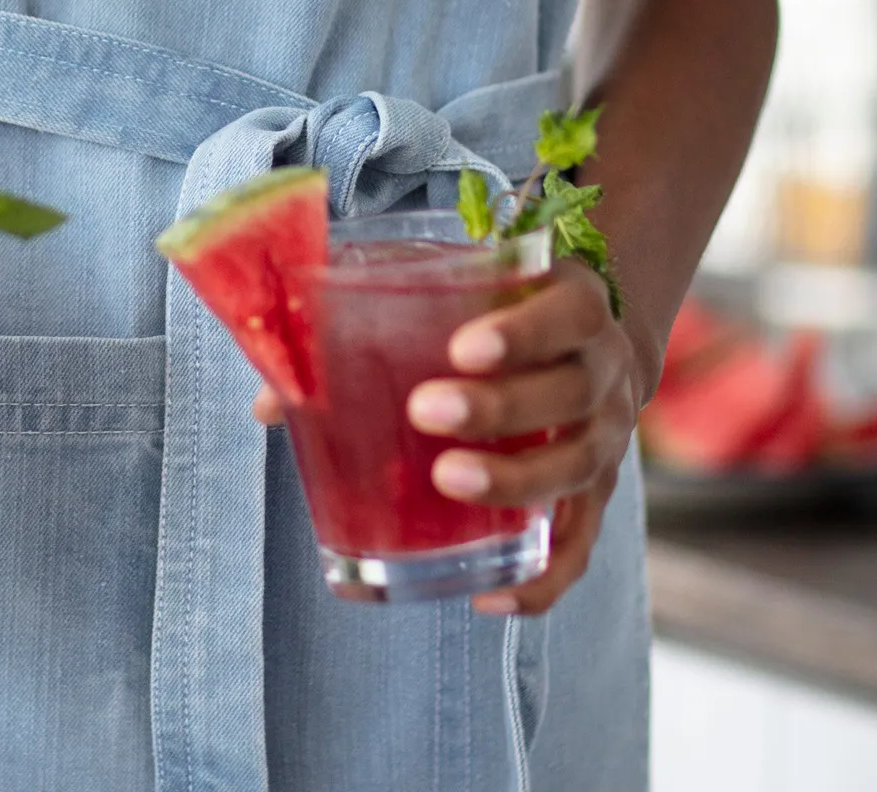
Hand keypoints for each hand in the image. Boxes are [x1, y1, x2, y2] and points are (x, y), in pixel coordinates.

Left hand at [251, 257, 655, 616]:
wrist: (578, 338)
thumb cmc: (491, 306)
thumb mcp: (449, 282)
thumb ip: (368, 312)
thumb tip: (271, 399)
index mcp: (577, 305)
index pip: (566, 313)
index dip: (523, 331)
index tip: (462, 348)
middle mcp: (604, 374)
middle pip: (570, 394)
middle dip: (502, 407)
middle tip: (427, 412)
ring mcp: (605, 440)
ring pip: (575, 471)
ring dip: (514, 481)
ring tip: (447, 481)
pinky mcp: (593, 499)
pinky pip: (578, 549)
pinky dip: (541, 579)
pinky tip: (488, 595)